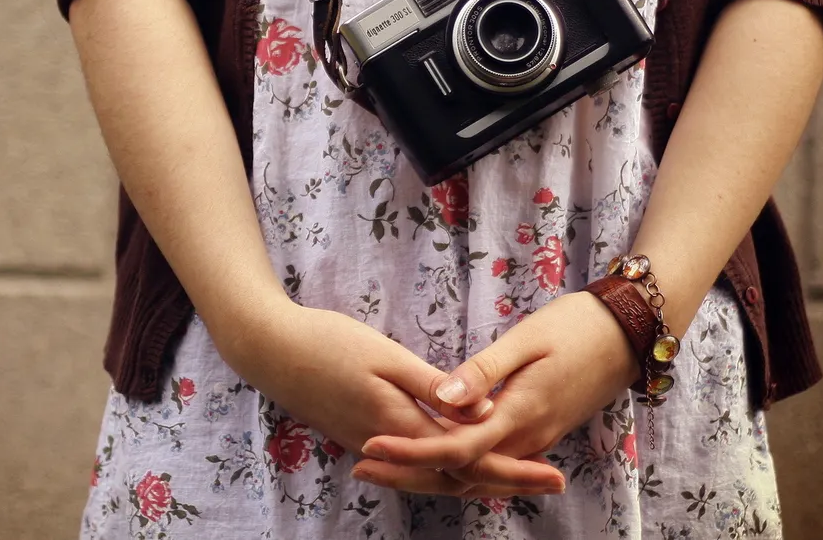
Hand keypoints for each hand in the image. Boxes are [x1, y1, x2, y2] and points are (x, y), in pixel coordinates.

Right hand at [214, 298, 567, 497]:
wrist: (269, 349)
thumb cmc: (326, 341)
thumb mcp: (383, 354)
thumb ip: (432, 384)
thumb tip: (481, 410)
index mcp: (400, 422)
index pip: (468, 457)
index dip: (513, 468)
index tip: (553, 475)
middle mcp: (389, 445)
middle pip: (456, 477)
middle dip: (506, 481)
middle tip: (551, 482)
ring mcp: (370, 445)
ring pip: (433, 478)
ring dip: (476, 480)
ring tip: (516, 479)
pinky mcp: (358, 437)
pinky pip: (412, 468)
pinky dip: (443, 471)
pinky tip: (458, 463)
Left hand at [351, 291, 637, 492]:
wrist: (631, 332)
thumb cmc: (577, 326)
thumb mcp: (527, 339)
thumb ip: (483, 371)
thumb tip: (442, 398)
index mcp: (520, 414)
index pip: (455, 450)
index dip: (409, 452)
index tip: (370, 446)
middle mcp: (527, 437)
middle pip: (460, 472)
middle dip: (409, 473)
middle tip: (360, 467)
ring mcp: (536, 439)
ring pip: (477, 473)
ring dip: (430, 473)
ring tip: (382, 465)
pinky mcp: (539, 432)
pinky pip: (493, 462)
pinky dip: (458, 465)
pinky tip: (429, 454)